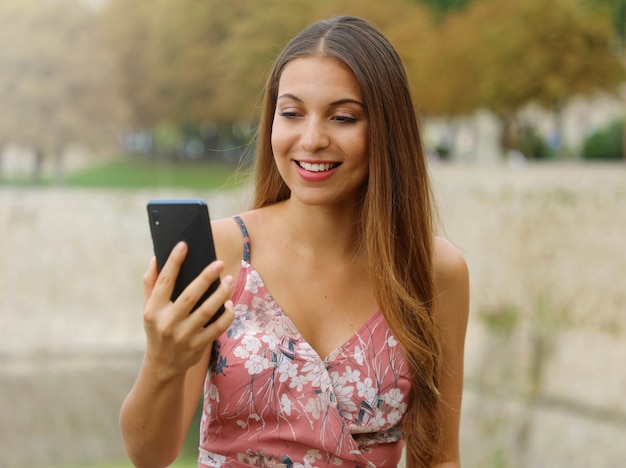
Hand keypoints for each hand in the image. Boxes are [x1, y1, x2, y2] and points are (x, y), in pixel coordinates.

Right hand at [141, 241, 234, 380]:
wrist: (162, 365)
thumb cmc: (157, 328)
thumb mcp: (148, 309)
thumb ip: (151, 284)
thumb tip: (156, 258)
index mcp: (154, 309)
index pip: (164, 281)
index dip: (174, 262)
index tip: (184, 245)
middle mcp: (167, 322)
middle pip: (190, 295)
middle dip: (205, 277)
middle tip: (219, 263)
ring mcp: (183, 336)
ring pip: (207, 311)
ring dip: (221, 294)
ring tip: (229, 280)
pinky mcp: (197, 346)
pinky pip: (217, 328)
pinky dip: (226, 315)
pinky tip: (230, 304)